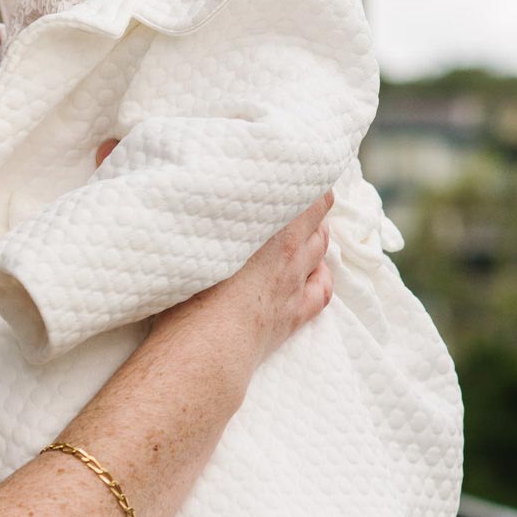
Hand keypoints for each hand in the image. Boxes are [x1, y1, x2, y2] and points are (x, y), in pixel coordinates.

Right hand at [150, 193, 333, 368]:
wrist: (207, 347)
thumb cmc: (195, 292)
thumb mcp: (200, 238)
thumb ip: (212, 214)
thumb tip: (200, 196)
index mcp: (275, 233)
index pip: (309, 198)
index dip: (310, 183)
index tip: (302, 169)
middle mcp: (291, 257)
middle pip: (318, 222)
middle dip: (315, 206)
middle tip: (304, 193)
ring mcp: (294, 288)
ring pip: (320, 253)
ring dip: (318, 237)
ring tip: (310, 226)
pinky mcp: (292, 317)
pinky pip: (321, 291)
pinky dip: (322, 276)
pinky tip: (317, 271)